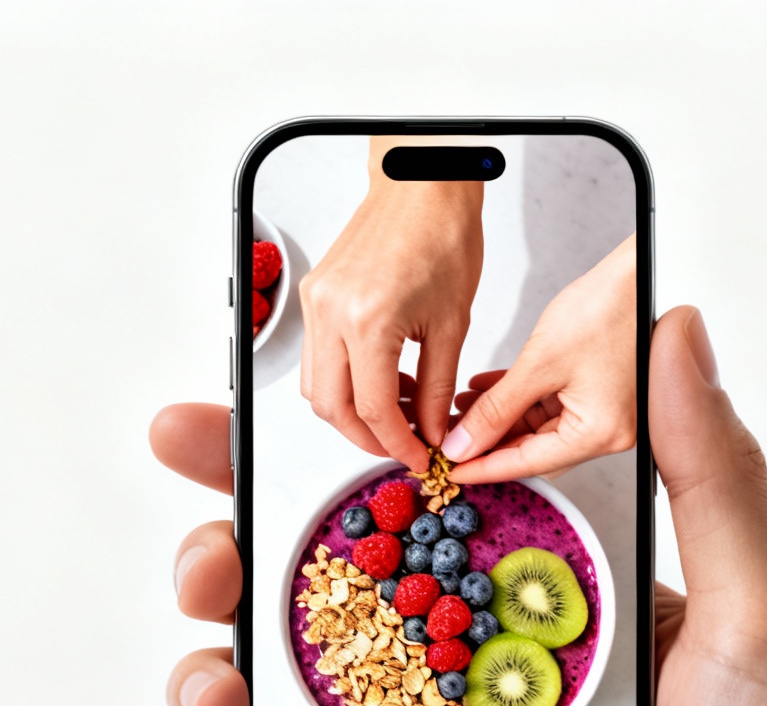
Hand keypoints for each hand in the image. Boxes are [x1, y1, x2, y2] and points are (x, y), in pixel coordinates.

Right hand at [298, 137, 483, 470]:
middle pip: (331, 408)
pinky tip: (384, 378)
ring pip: (317, 387)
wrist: (421, 186)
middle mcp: (331, 313)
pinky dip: (345, 380)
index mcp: (368, 320)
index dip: (396, 444)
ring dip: (352, 412)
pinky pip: (318, 357)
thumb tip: (430, 431)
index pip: (371, 409)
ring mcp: (315, 303)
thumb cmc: (443, 237)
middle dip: (366, 438)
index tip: (421, 457)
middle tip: (403, 446)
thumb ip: (436, 388)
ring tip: (398, 411)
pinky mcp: (313, 295)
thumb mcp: (452, 324)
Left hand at [441, 234, 638, 483]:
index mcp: (599, 433)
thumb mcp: (539, 363)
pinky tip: (488, 389)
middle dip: (489, 441)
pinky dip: (520, 400)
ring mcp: (606, 413)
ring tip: (462, 405)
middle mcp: (608, 431)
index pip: (529, 463)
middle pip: (534, 449)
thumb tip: (464, 443)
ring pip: (539, 428)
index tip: (449, 470)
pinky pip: (551, 406)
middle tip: (449, 434)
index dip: (483, 467)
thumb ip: (497, 410)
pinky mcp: (600, 392)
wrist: (639, 273)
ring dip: (501, 417)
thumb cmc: (608, 308)